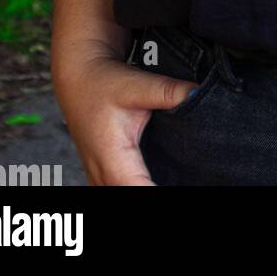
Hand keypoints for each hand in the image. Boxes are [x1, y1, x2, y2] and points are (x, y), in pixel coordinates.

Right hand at [52, 33, 198, 185]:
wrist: (79, 77)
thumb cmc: (102, 83)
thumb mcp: (136, 85)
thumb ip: (167, 92)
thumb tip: (197, 93)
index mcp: (113, 161)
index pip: (140, 191)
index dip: (160, 191)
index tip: (187, 183)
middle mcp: (102, 176)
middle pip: (131, 197)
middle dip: (158, 190)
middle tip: (193, 180)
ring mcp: (99, 178)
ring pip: (122, 195)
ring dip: (145, 189)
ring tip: (176, 178)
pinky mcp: (101, 174)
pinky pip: (119, 190)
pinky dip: (138, 186)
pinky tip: (156, 178)